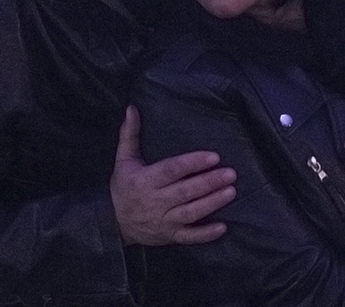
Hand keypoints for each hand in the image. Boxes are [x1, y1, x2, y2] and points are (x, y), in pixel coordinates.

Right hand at [110, 106, 236, 245]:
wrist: (113, 223)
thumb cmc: (123, 187)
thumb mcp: (123, 160)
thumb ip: (129, 134)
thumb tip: (131, 108)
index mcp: (144, 180)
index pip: (172, 170)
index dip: (192, 163)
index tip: (213, 156)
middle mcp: (155, 201)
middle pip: (185, 191)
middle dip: (209, 182)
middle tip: (230, 173)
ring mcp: (163, 221)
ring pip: (190, 213)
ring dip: (212, 203)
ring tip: (231, 192)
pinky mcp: (170, 236)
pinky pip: (189, 237)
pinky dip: (205, 234)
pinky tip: (223, 227)